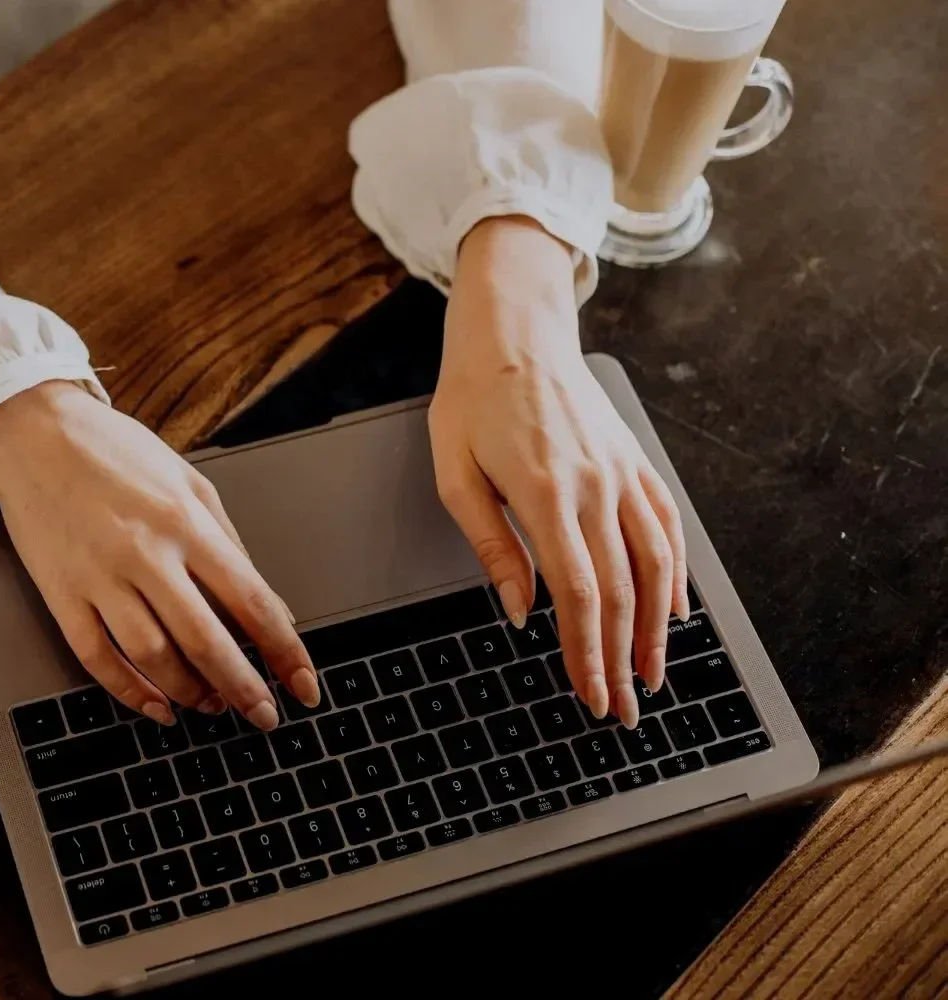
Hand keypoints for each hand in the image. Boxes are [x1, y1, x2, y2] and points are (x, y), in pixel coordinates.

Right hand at [0, 381, 317, 730]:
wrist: (36, 433)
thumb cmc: (116, 453)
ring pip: (152, 657)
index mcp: (186, 522)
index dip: (285, 651)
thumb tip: (270, 605)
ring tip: (211, 705)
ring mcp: (99, 576)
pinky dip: (129, 691)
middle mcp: (145, 552)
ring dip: (189, 693)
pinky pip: (97, 657)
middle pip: (205, 640)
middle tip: (264, 715)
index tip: (303, 685)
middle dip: (243, 688)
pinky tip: (155, 705)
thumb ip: (230, 543)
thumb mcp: (189, 481)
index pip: (251, 601)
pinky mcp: (61, 594)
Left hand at [429, 217, 688, 727]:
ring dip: (657, 629)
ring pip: (656, 565)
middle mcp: (595, 487)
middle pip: (620, 592)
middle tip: (621, 708)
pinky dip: (678, 573)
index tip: (588, 693)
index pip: (577, 594)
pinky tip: (677, 610)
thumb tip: (521, 611)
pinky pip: (667, 524)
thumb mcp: (455, 475)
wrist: (514, 334)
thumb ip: (490, 546)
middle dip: (622, 659)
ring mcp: (622, 472)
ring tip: (653, 675)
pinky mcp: (634, 461)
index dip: (586, 652)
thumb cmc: (471, 402)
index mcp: (545, 494)